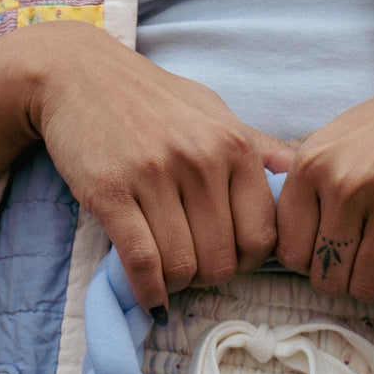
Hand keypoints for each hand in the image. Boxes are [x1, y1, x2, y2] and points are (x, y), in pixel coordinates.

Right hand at [0, 24, 289, 305]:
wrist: (75, 75)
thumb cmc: (151, 100)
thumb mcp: (212, 111)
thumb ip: (256, 145)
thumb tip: (298, 171)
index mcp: (233, 144)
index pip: (261, 236)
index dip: (248, 262)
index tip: (228, 259)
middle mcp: (198, 159)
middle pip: (222, 261)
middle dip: (209, 277)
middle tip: (193, 269)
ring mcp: (153, 176)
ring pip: (182, 267)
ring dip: (176, 285)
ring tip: (168, 276)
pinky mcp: (110, 193)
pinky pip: (141, 263)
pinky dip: (148, 292)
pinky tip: (150, 298)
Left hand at [275, 25, 373, 310]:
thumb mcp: (338, 139)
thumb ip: (309, 187)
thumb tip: (285, 249)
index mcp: (312, 164)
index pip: (289, 253)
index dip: (313, 264)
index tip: (336, 254)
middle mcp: (345, 183)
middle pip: (326, 279)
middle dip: (347, 282)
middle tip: (369, 263)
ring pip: (365, 289)